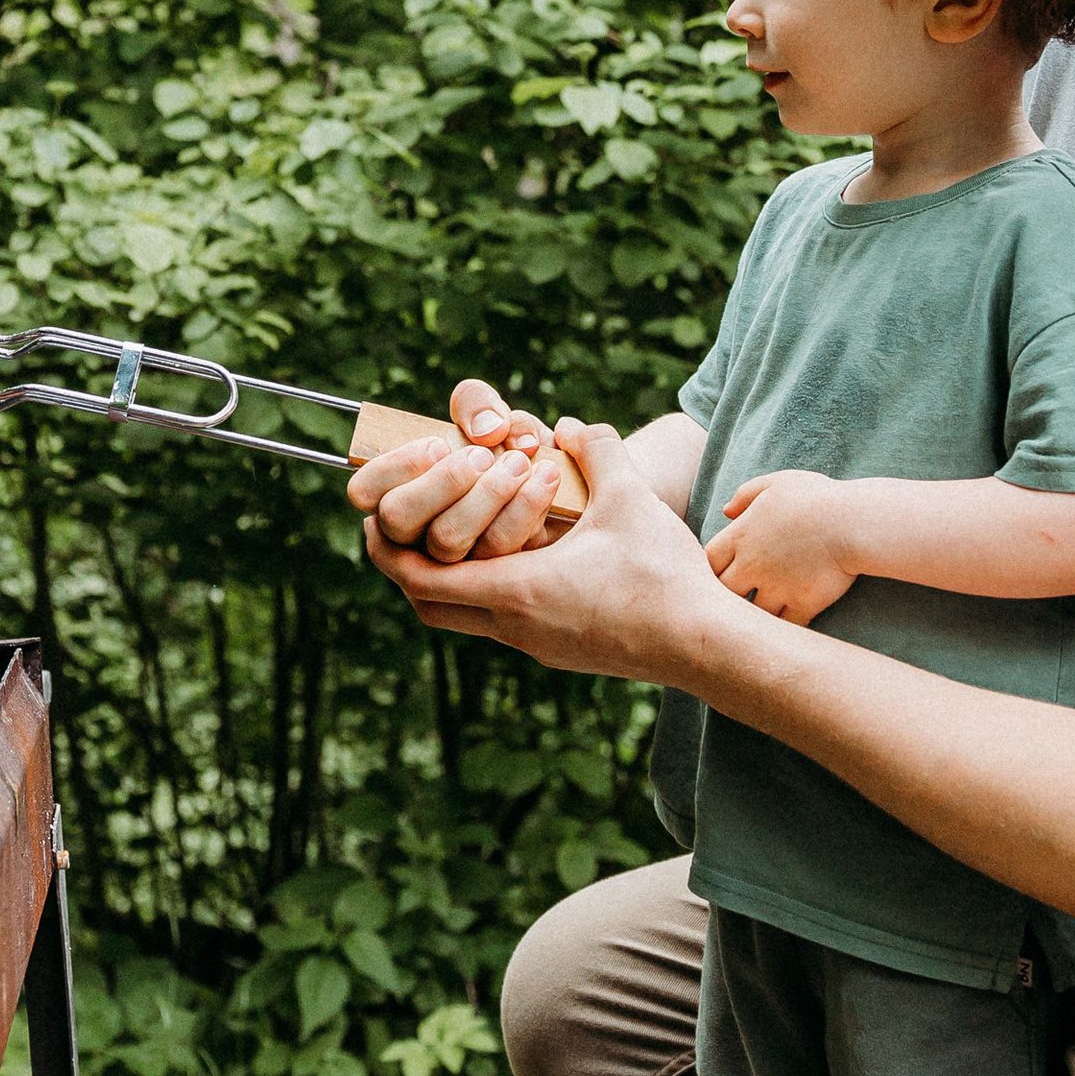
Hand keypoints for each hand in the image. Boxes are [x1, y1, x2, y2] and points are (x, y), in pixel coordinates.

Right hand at [346, 376, 572, 560]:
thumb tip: (487, 429)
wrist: (562, 487)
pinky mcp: (489, 579)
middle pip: (397, 519)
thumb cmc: (512, 450)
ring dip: (488, 492)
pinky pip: (496, 548)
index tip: (439, 443)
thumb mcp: (491, 415)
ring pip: (446, 540)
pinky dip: (525, 507)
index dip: (394, 467)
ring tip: (523, 461)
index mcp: (399, 491)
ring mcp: (448, 563)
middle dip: (442, 481)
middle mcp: (415, 532)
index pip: (363, 490)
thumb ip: (476, 404)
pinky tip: (545, 480)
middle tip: (483, 456)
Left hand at [364, 417, 731, 684]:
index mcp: (517, 590)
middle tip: (403, 529)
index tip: (373, 521)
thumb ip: (598, 449)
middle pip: (428, 607)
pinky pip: (497, 624)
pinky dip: (486, 591)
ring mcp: (535, 646)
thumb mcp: (629, 499)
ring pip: (463, 618)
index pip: (421, 578)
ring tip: (454, 535)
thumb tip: (572, 423)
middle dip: (406, 567)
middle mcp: (514, 627)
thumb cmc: (663, 574)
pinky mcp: (557, 652)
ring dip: (449, 579)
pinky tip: (508, 559)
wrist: (701, 644)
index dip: (387, 550)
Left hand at [704, 469, 863, 621]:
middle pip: (721, 592)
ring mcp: (776, 587)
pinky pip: (782, 625)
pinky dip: (782, 624)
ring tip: (759, 610)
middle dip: (725, 594)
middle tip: (738, 593)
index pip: (707, 561)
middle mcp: (751, 565)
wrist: (853, 521)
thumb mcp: (776, 483)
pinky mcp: (801, 603)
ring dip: (753, 612)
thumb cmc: (815, 497)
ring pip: (749, 613)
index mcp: (740, 536)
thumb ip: (746, 494)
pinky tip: (786, 618)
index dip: (711, 567)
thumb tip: (726, 511)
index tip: (724, 567)